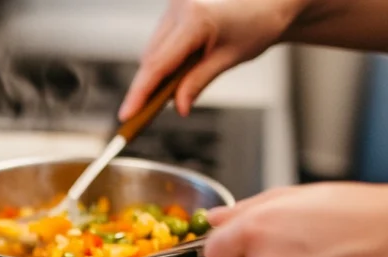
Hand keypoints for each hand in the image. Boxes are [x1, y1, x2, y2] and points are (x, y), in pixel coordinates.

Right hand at [119, 0, 306, 118]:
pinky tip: (179, 65)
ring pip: (153, 47)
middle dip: (148, 85)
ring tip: (173, 87)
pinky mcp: (176, 4)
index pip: (157, 65)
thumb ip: (198, 82)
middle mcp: (179, 7)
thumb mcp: (229, 58)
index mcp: (194, 19)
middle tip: (145, 113)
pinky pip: (161, 37)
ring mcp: (175, 4)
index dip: (139, 93)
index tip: (126, 115)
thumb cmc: (260, 23)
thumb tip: (179, 108)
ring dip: (158, 70)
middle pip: (151, 57)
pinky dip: (165, 55)